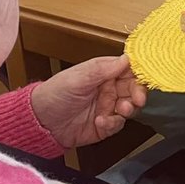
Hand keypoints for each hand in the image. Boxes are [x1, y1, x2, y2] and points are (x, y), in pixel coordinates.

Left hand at [30, 55, 147, 148]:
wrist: (40, 122)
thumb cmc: (54, 94)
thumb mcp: (78, 78)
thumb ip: (103, 69)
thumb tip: (126, 58)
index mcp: (103, 72)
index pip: (128, 69)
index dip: (139, 73)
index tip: (143, 79)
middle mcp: (108, 89)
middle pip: (134, 89)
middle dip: (138, 94)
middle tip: (137, 100)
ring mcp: (107, 107)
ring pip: (130, 107)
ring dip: (128, 109)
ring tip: (119, 110)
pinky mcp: (105, 125)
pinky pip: (118, 124)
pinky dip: (113, 124)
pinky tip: (100, 122)